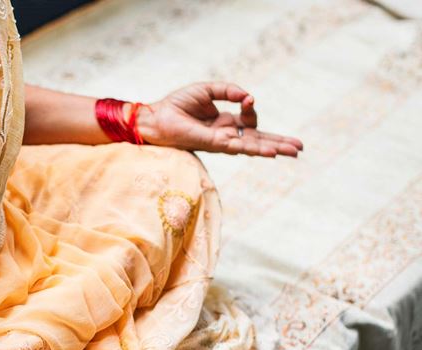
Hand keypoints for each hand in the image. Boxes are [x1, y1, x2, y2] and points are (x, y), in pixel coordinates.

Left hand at [138, 82, 302, 157]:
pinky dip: (257, 149)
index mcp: (224, 123)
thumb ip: (228, 90)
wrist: (156, 118)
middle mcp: (225, 135)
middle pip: (258, 139)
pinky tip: (272, 152)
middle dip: (279, 142)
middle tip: (300, 147)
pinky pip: (240, 147)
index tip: (247, 99)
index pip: (248, 119)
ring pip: (253, 146)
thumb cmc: (177, 105)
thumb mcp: (206, 90)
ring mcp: (222, 142)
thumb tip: (249, 96)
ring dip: (275, 148)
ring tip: (295, 152)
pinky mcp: (215, 145)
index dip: (250, 108)